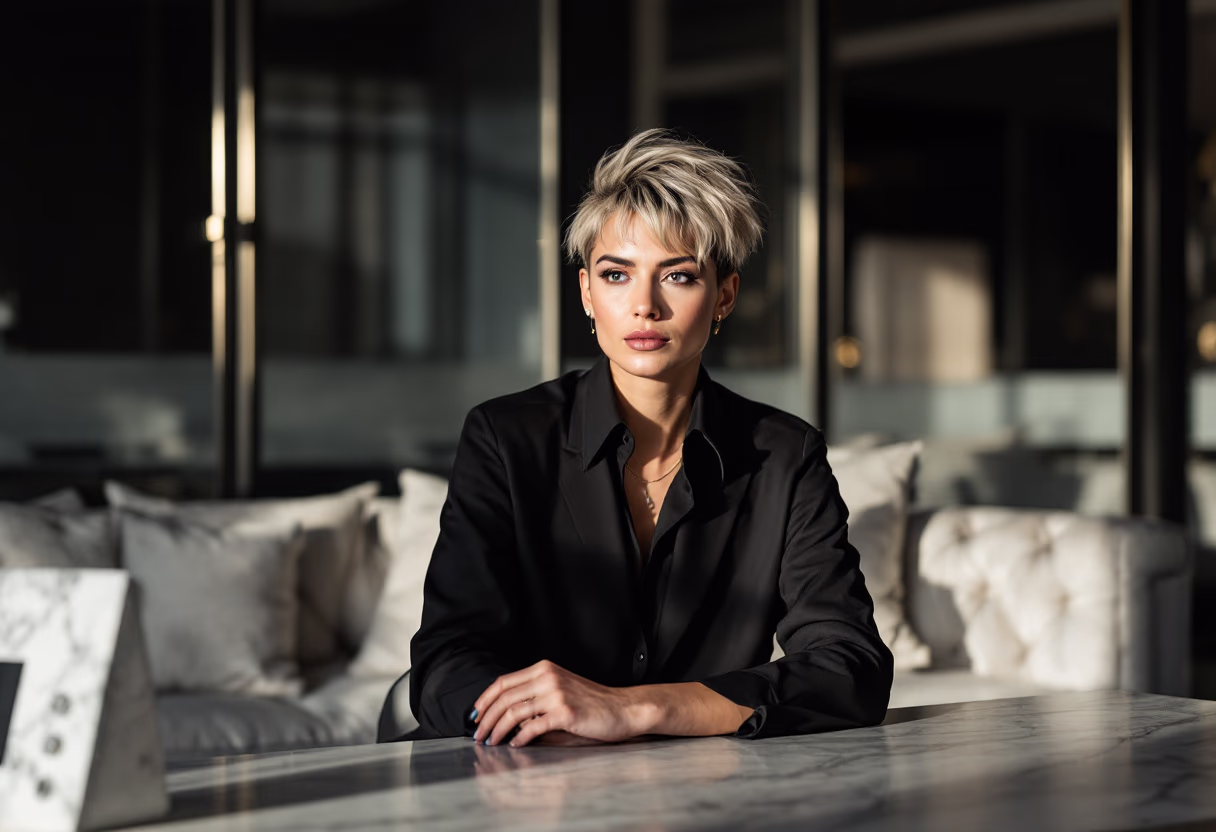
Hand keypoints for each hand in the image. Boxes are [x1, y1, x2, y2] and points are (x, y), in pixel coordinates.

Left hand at [472, 660, 653, 746]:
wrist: (623, 708)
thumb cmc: (592, 703)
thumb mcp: (561, 689)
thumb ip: (536, 695)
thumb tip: (504, 715)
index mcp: (544, 668)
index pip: (503, 682)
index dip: (484, 700)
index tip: (475, 715)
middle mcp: (548, 677)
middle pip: (504, 697)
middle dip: (486, 718)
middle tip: (477, 734)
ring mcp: (557, 694)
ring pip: (514, 712)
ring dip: (497, 730)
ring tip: (490, 742)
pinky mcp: (565, 713)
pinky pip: (533, 727)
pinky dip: (519, 738)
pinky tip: (514, 745)